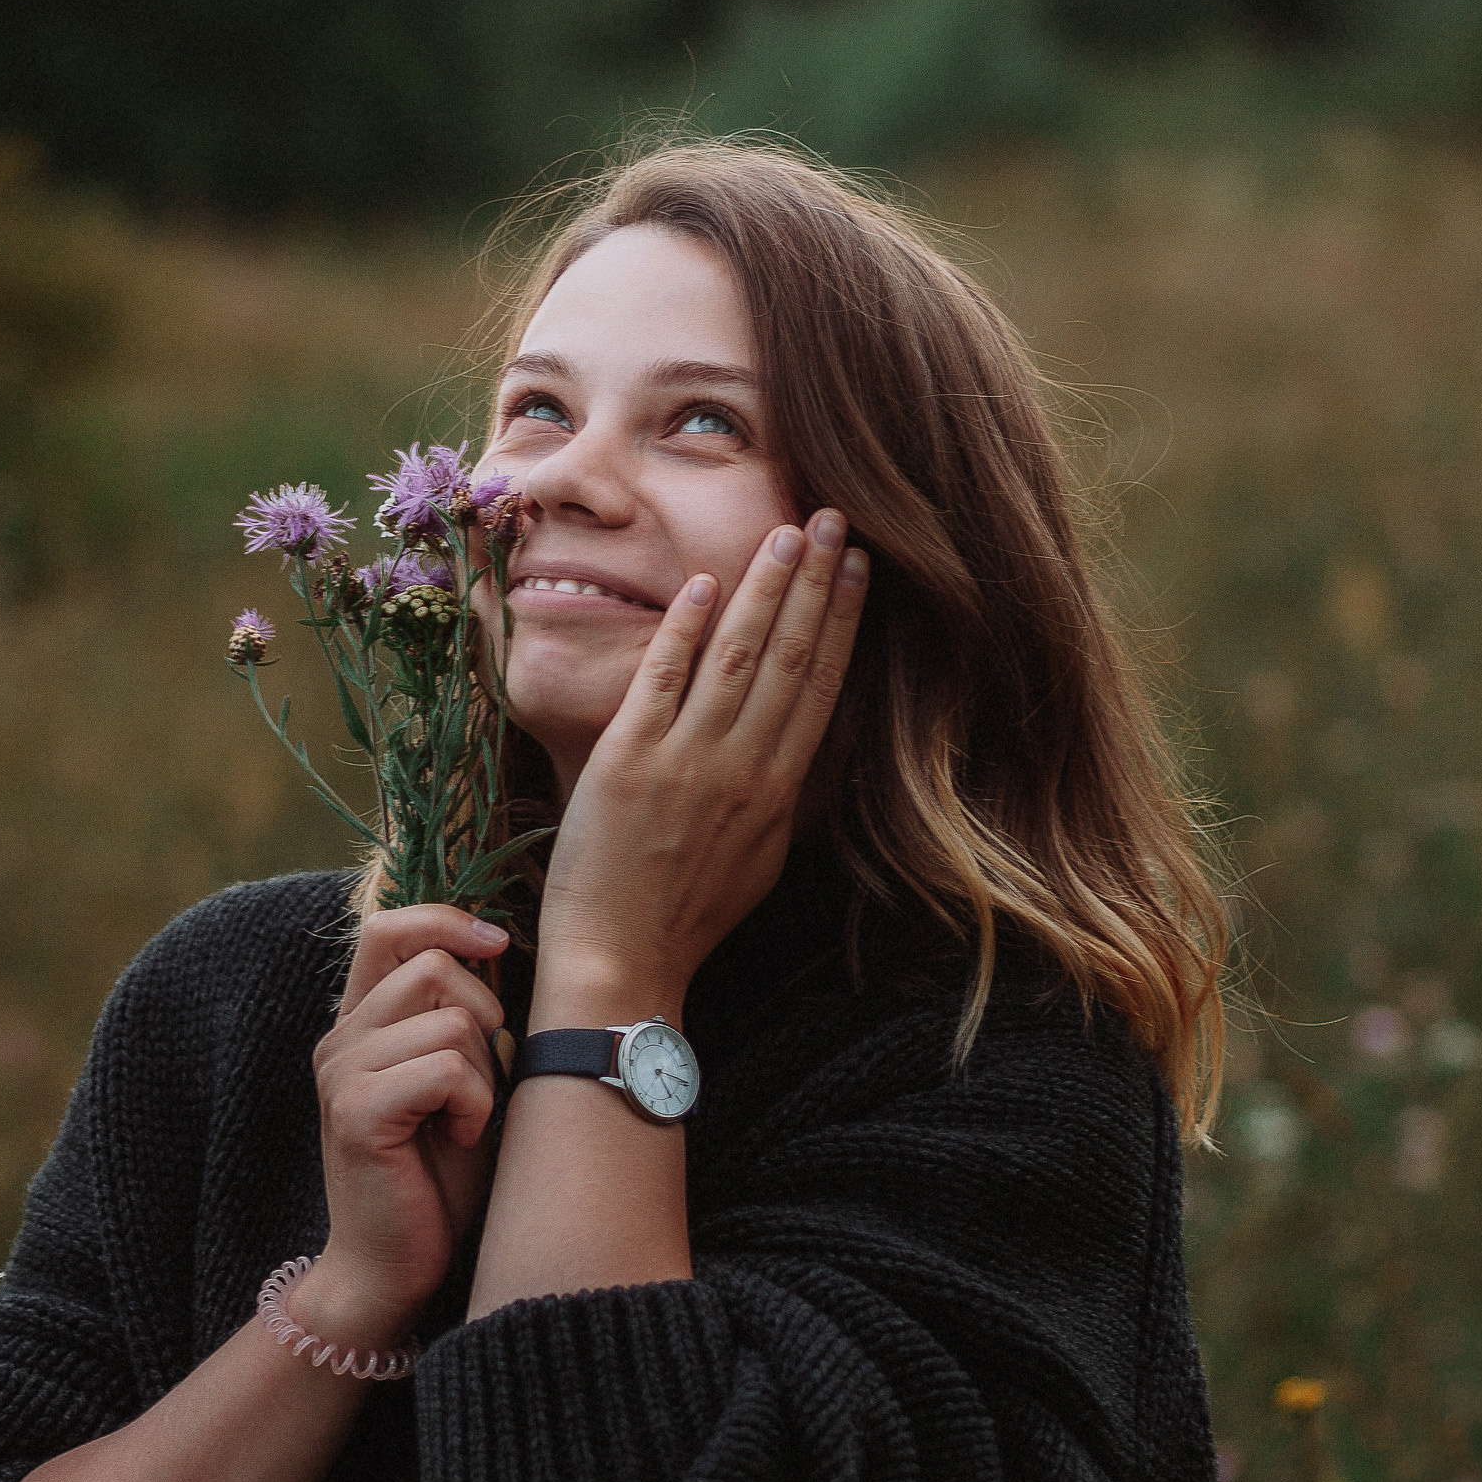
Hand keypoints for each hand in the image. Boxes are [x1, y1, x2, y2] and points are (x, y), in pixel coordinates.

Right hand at [302, 907, 506, 1345]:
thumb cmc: (439, 1178)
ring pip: (451, 1020)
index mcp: (360, 1023)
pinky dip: (474, 1103)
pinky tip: (459, 1139)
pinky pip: (446, 1068)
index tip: (498, 945)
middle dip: (484, 1016)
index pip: (389, 926)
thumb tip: (500, 944)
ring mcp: (340, 1072)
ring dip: (483, 1072)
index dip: (447, 920)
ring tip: (464, 1119)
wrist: (393, 1269)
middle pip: (434, 965)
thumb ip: (463, 1017)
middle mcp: (340, 1038)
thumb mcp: (459, 1078)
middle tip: (476, 1084)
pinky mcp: (355, 1111)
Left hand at [533, 508, 868, 1024]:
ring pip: (738, 657)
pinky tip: (705, 584)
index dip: (844, 619)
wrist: (620, 962)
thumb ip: (778, 795)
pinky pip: (662, 680)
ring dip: (766, 590)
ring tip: (787, 532)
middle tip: (836, 518)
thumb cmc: (685, 916)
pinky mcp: (628, 761)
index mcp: (779, 791)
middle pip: (793, 657)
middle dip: (817, 582)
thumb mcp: (757, 857)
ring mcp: (687, 761)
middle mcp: (743, 768)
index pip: (822, 686)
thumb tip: (798, 743)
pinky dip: (685, 630)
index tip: (861, 566)